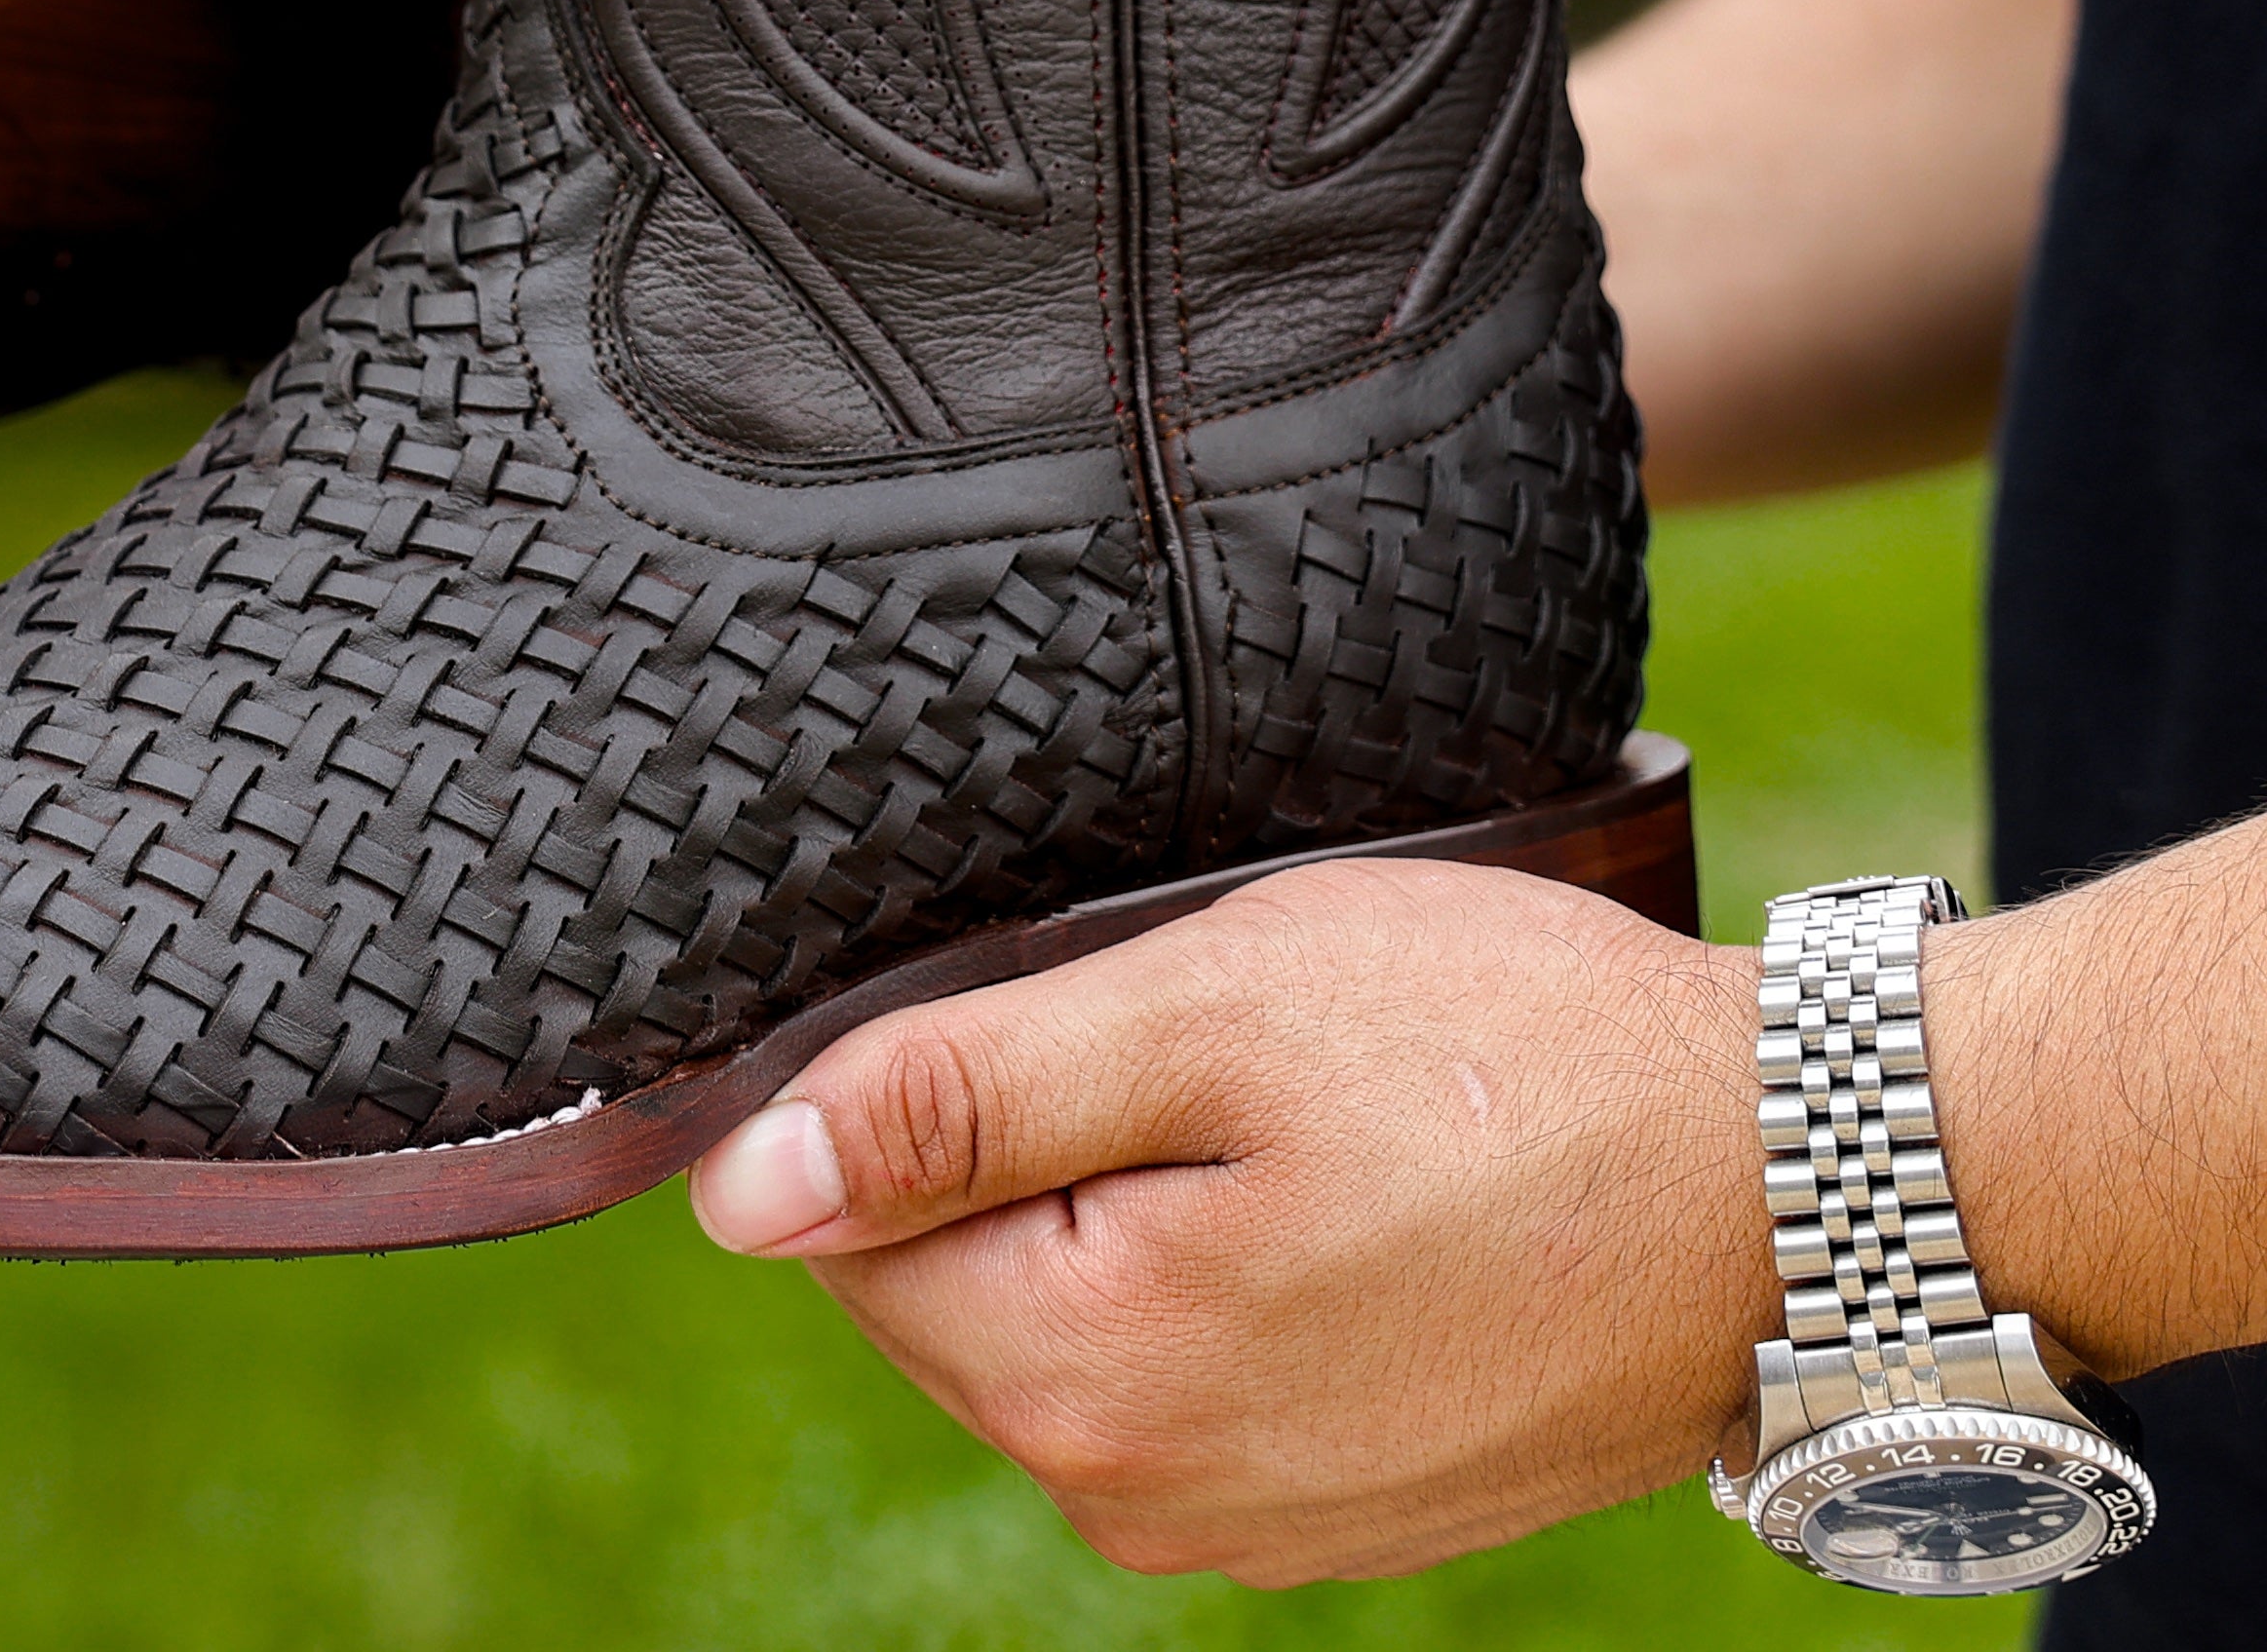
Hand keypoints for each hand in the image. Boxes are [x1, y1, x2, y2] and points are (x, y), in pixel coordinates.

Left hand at [688, 859, 1772, 1584]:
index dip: (930, 1083)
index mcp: (1085, 1376)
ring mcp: (1246, 1524)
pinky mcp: (1333, 1506)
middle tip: (1208, 1048)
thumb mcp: (1200, 1008)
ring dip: (1130, 1196)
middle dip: (1031, 1144)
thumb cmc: (1508, 1058)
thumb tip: (739, 1190)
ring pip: (1067, 1314)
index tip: (1084, 1010)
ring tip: (1296, 1113)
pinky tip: (1339, 1187)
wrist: (1794, 1185)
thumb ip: (956, 1098)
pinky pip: (1182, 1364)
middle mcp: (1143, 1498)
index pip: (847, 1223)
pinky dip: (1218, 1260)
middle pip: (949, 1279)